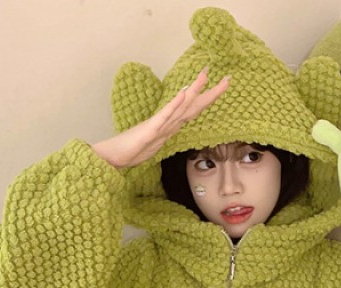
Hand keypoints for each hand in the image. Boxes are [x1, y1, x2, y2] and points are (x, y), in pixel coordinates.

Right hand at [91, 69, 229, 168]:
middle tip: (228, 79)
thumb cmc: (129, 151)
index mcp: (168, 126)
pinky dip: (175, 104)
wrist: (113, 157)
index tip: (219, 88)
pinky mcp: (150, 130)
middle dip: (210, 93)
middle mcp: (166, 122)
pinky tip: (184, 94)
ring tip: (206, 76)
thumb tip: (171, 131)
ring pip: (180, 106)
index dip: (206, 100)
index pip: (191, 111)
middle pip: (192, 106)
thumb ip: (163, 137)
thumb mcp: (153, 146)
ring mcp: (158, 125)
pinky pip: (165, 116)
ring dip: (194, 91)